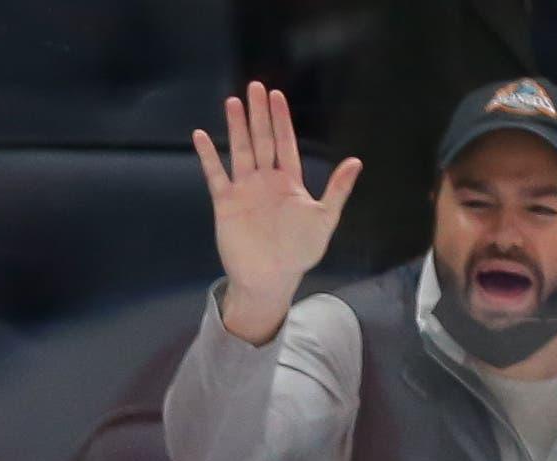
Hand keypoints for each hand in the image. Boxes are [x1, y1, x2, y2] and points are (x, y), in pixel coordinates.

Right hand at [192, 81, 359, 345]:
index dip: (281, 119)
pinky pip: (215, 175)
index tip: (276, 96)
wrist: (271, 278)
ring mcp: (245, 190)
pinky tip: (201, 136)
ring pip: (240, 151)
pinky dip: (208, 157)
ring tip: (233, 102)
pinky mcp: (226, 203)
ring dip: (236, 127)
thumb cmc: (299, 252)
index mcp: (289, 181)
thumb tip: (356, 161)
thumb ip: (338, 189)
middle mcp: (265, 180)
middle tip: (255, 87)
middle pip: (262, 139)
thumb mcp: (325, 219)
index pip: (285, 142)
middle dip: (259, 114)